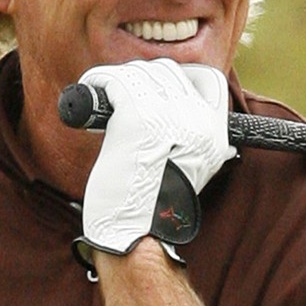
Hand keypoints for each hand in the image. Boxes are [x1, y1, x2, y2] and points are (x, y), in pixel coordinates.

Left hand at [79, 59, 235, 255]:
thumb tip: (179, 109)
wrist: (135, 234)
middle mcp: (198, 122)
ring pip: (140, 73)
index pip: (207, 81)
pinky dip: (98, 81)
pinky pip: (115, 81)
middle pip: (169, 71)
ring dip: (116, 80)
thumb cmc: (150, 207)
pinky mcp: (137, 119)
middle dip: (141, 78)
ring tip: (102, 95)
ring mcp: (169, 118)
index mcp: (215, 135)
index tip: (151, 90)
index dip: (176, 79)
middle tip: (120, 96)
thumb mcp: (188, 170)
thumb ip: (190, 139)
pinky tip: (90, 94)